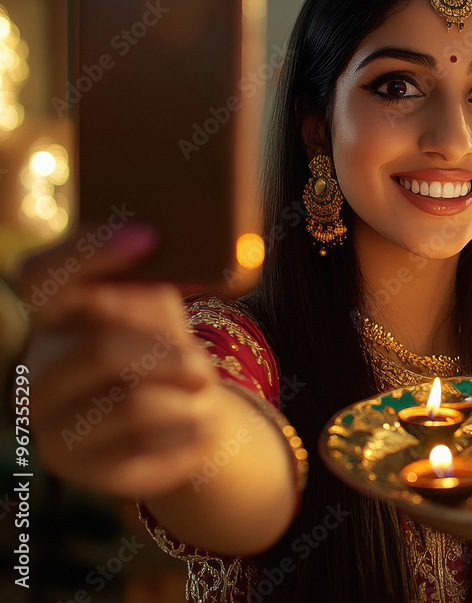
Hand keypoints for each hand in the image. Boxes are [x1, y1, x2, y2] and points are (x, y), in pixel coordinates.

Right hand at [17, 224, 220, 497]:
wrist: (180, 418)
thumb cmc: (163, 347)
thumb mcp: (154, 302)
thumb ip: (146, 272)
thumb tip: (154, 234)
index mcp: (48, 321)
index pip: (40, 275)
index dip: (88, 252)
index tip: (148, 236)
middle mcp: (35, 374)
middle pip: (102, 350)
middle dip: (167, 355)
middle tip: (202, 368)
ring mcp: (52, 427)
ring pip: (134, 405)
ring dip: (186, 398)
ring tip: (201, 394)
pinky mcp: (84, 471)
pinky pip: (151, 449)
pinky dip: (190, 432)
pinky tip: (196, 426)